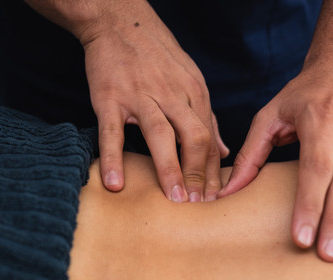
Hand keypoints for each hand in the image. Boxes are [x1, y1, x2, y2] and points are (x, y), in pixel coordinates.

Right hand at [26, 0, 228, 200]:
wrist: (118, 20)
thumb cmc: (156, 55)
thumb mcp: (190, 80)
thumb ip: (206, 117)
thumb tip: (223, 152)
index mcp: (194, 92)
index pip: (210, 138)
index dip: (213, 172)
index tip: (214, 200)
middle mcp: (171, 94)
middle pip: (194, 138)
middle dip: (199, 175)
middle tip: (199, 207)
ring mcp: (140, 95)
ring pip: (161, 135)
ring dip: (170, 169)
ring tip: (174, 200)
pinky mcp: (109, 97)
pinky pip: (112, 131)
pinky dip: (114, 158)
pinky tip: (116, 184)